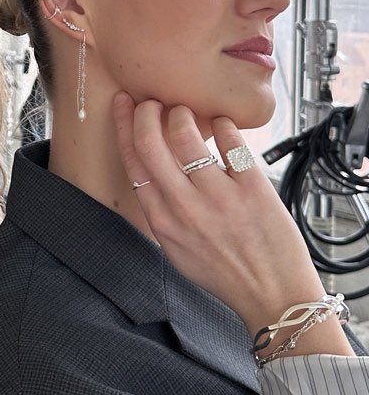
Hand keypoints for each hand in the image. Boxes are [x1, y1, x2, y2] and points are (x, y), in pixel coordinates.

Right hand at [112, 92, 351, 357]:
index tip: (125, 106)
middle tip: (153, 100)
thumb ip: (162, 213)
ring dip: (183, 113)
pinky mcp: (252, 188)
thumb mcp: (176, 250)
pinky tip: (221, 125)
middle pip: (151, 143)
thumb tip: (153, 172)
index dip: (124, 127)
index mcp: (162, 222)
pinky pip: (231, 140)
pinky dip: (222, 125)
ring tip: (187, 112)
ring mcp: (218, 196)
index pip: (133, 163)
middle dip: (147, 111)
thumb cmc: (224, 274)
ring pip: (187, 134)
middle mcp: (185, 207)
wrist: (271, 294)